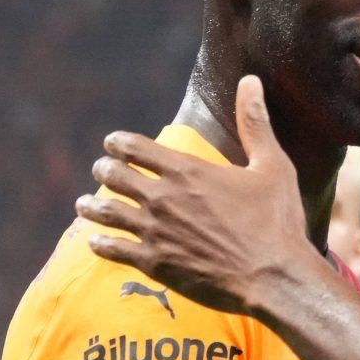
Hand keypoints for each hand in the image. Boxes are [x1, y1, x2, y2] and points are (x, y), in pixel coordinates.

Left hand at [78, 76, 324, 318]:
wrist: (273, 278)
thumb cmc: (276, 221)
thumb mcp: (272, 166)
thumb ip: (254, 123)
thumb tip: (251, 81)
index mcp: (186, 170)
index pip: (134, 147)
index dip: (118, 143)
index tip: (112, 143)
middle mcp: (162, 198)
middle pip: (115, 176)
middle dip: (105, 170)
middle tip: (102, 170)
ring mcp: (154, 232)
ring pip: (107, 213)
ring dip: (91, 206)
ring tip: (83, 204)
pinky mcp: (155, 263)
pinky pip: (114, 250)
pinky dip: (101, 243)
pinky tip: (95, 242)